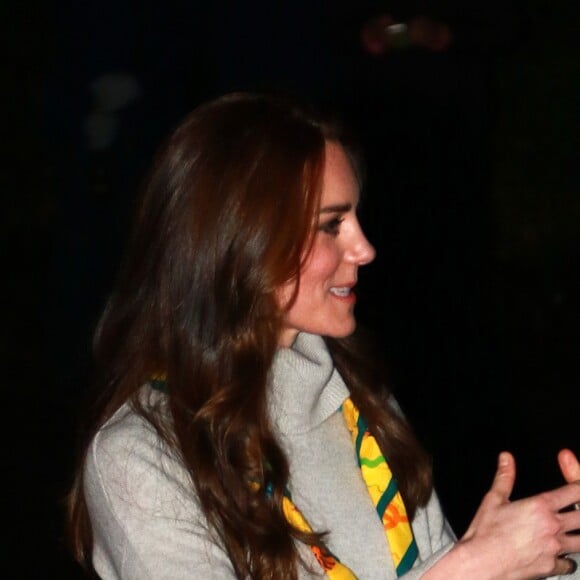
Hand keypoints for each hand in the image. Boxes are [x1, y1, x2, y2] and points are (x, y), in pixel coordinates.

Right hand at [453, 452, 579, 578]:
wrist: (482, 563)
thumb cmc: (486, 532)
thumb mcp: (494, 499)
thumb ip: (505, 477)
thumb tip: (506, 459)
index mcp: (540, 507)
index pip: (573, 492)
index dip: (578, 487)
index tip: (578, 488)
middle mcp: (552, 527)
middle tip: (575, 510)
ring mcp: (554, 549)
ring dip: (578, 535)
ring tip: (572, 532)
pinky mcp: (552, 567)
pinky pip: (569, 563)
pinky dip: (567, 559)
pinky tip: (560, 555)